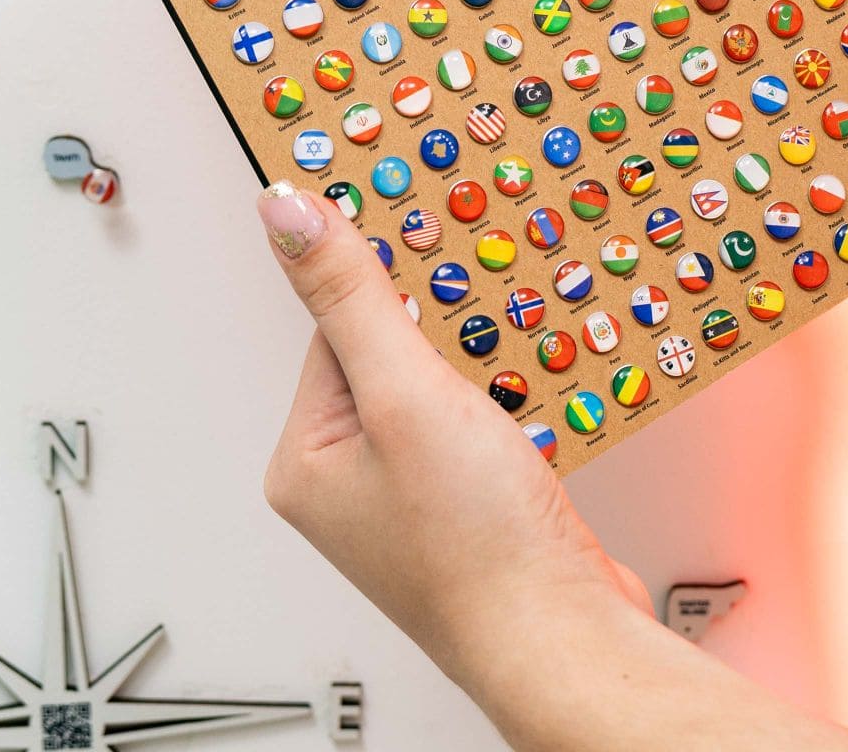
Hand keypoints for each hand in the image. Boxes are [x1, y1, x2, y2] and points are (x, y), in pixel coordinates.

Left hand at [256, 183, 647, 684]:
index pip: (338, 327)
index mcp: (306, 458)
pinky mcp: (462, 505)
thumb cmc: (477, 545)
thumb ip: (352, 296)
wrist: (561, 635)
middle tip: (480, 320)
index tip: (434, 251)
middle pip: (389, 351)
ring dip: (481, 367)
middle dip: (443, 332)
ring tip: (509, 379)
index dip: (394, 290)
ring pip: (439, 385)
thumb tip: (286, 213)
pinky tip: (530, 409)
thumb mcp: (407, 393)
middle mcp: (346, 480)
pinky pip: (475, 422)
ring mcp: (406, 497)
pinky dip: (505, 403)